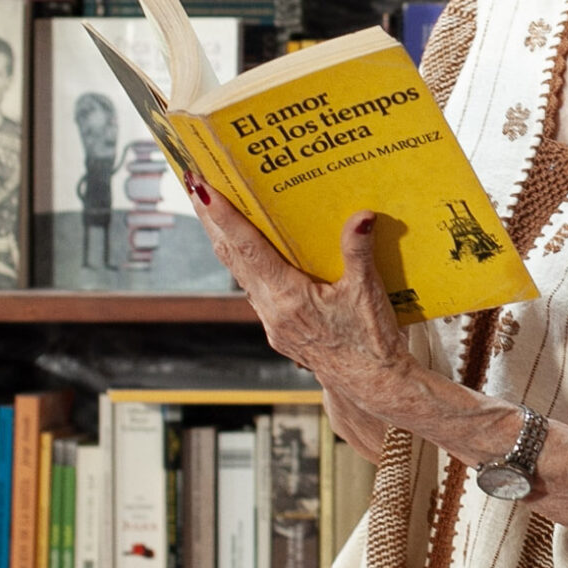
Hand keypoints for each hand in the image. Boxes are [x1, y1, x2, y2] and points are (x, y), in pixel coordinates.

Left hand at [190, 185, 423, 437]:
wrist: (373, 384)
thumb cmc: (370, 343)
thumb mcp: (367, 292)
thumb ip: (359, 251)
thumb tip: (362, 216)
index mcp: (288, 298)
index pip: (247, 249)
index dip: (224, 217)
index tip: (203, 189)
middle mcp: (271, 310)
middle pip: (231, 257)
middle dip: (210, 219)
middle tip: (194, 182)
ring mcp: (272, 321)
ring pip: (239, 272)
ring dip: (223, 240)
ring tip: (211, 209)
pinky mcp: (279, 328)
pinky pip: (254, 287)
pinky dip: (244, 262)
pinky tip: (246, 249)